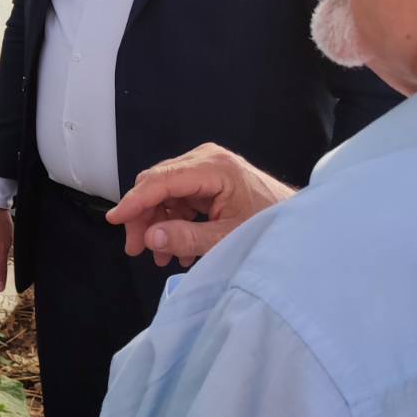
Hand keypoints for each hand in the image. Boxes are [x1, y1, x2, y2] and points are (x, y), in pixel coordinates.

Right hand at [106, 143, 295, 266]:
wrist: (302, 225)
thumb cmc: (271, 228)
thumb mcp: (229, 238)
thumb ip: (188, 238)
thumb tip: (150, 237)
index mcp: (213, 167)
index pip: (161, 180)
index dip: (135, 202)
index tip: (114, 221)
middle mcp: (205, 160)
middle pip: (158, 184)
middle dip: (144, 218)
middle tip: (137, 249)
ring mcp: (206, 168)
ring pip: (164, 193)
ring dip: (158, 224)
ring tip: (159, 257)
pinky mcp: (208, 180)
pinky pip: (178, 198)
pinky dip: (173, 222)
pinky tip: (176, 249)